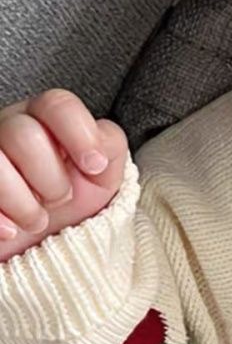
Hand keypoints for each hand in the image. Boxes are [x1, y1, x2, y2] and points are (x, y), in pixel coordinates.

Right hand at [0, 91, 128, 263]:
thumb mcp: (104, 172)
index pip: (56, 104)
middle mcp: (9, 128)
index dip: (80, 135)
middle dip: (50, 176)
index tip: (95, 166)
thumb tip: (95, 150)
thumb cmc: (77, 196)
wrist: (49, 240)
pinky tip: (11, 231)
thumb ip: (109, 145)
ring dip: (23, 203)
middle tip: (60, 198)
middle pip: (21, 134)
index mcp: (46, 118)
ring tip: (38, 221)